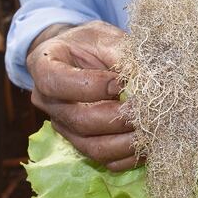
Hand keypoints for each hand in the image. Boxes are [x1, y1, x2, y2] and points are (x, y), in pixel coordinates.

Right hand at [27, 21, 142, 170]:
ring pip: (93, 148)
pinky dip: (130, 157)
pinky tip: (150, 146)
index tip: (119, 82)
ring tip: (152, 131)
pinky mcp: (83, 144)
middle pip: (79, 120)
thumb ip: (120, 51)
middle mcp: (49, 102)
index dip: (90, 86)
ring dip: (127, 143)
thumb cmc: (92, 44)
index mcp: (44, 66)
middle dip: (117, 119)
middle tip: (145, 111)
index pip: (55, 83)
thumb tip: (146, 76)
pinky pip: (105, 162)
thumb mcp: (104, 36)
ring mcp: (65, 127)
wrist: (85, 58)